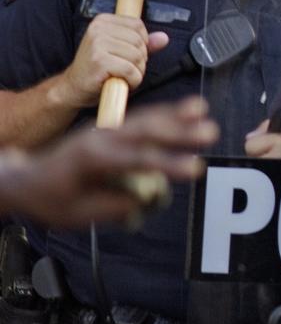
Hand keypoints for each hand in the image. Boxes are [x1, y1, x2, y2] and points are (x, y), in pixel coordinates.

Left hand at [3, 97, 214, 227]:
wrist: (26, 179)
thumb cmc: (51, 199)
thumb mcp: (79, 214)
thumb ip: (116, 206)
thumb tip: (150, 197)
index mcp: (91, 160)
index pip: (136, 160)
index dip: (168, 164)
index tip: (194, 169)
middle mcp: (100, 139)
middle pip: (145, 132)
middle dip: (180, 132)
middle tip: (209, 133)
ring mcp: (106, 131)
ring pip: (144, 119)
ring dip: (175, 116)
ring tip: (203, 110)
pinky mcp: (112, 129)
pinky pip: (141, 117)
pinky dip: (165, 112)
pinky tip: (188, 109)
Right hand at [52, 14, 168, 108]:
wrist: (73, 88)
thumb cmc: (98, 69)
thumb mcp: (120, 52)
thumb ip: (143, 44)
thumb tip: (164, 38)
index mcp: (102, 21)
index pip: (138, 25)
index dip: (141, 43)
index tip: (128, 55)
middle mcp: (98, 29)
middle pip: (140, 42)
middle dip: (140, 60)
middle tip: (124, 69)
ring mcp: (97, 44)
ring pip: (138, 57)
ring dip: (136, 72)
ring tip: (121, 76)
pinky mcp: (99, 61)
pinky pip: (131, 70)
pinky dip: (132, 81)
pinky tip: (121, 82)